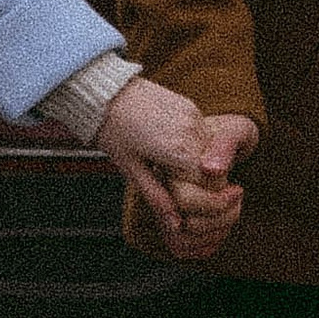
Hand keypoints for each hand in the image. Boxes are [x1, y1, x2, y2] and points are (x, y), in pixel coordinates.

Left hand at [97, 77, 257, 262]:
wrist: (105, 92)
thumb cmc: (113, 130)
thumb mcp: (131, 170)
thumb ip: (157, 197)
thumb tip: (174, 225)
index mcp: (177, 150)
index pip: (210, 183)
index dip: (202, 198)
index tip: (187, 202)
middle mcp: (192, 131)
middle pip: (213, 169)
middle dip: (200, 183)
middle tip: (175, 185)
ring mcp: (193, 116)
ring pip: (210, 152)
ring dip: (198, 164)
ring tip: (170, 165)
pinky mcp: (191, 107)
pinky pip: (203, 134)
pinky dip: (194, 147)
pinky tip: (172, 148)